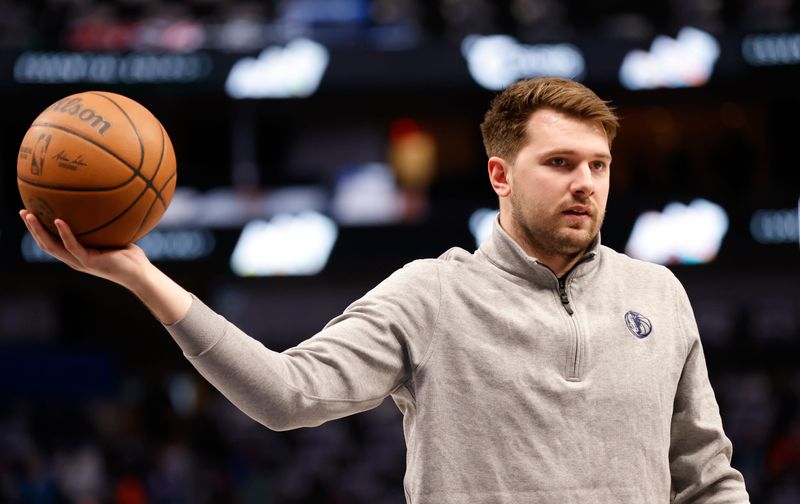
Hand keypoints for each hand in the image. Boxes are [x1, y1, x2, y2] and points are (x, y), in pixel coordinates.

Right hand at [19, 209, 149, 289]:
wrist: (140, 274)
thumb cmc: (130, 256)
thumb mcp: (113, 236)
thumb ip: (105, 224)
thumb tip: (106, 201)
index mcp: (77, 254)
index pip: (52, 242)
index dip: (39, 230)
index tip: (30, 213)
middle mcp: (74, 259)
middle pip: (46, 244)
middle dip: (32, 228)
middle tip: (23, 212)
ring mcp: (80, 262)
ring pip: (52, 247)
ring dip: (39, 231)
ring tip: (30, 215)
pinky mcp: (89, 262)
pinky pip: (73, 247)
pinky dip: (64, 234)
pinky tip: (59, 220)